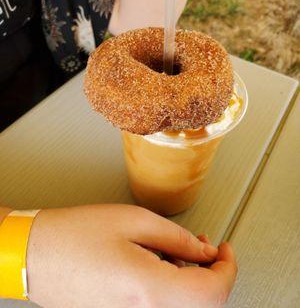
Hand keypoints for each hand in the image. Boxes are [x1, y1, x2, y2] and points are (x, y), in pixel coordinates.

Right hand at [27, 204, 236, 307]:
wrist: (34, 255)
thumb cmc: (74, 235)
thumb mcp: (133, 221)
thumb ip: (176, 237)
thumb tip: (203, 251)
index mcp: (150, 290)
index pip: (213, 292)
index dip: (228, 268)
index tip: (226, 249)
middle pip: (201, 304)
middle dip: (211, 272)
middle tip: (206, 245)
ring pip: (182, 305)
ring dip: (191, 277)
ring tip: (181, 247)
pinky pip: (160, 305)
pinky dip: (172, 284)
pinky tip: (161, 261)